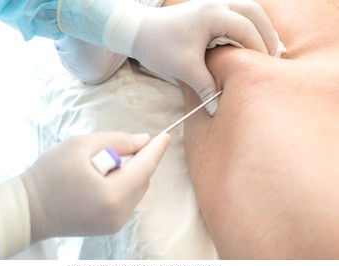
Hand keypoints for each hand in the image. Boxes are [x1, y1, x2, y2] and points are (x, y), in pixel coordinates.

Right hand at [20, 132, 169, 242]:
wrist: (28, 208)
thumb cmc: (50, 173)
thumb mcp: (81, 145)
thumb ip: (118, 141)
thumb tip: (143, 141)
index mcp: (112, 194)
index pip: (145, 167)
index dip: (156, 150)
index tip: (165, 136)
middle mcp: (119, 213)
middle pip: (143, 178)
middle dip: (135, 160)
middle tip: (108, 151)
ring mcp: (116, 223)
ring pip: (137, 189)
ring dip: (128, 173)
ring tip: (98, 168)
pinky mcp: (110, 227)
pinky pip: (127, 200)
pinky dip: (121, 185)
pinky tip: (99, 181)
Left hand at [130, 0, 277, 103]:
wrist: (138, 31)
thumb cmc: (159, 47)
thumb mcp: (184, 69)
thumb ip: (205, 87)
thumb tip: (217, 108)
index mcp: (213, 14)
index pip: (247, 30)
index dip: (259, 50)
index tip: (265, 69)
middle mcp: (217, 3)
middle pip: (255, 12)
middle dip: (267, 35)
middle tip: (273, 58)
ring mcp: (213, 2)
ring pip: (248, 9)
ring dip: (259, 27)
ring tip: (267, 49)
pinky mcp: (208, 8)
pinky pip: (237, 11)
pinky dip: (248, 25)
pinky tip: (249, 41)